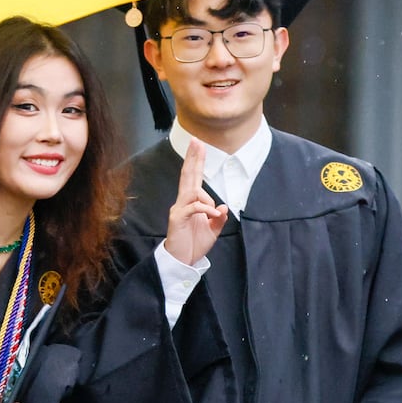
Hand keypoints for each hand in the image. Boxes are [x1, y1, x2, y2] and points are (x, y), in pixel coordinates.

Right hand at [163, 139, 227, 265]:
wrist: (183, 261)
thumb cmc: (194, 244)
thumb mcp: (213, 231)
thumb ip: (218, 218)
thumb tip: (223, 206)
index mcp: (191, 202)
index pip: (193, 177)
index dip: (196, 161)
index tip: (198, 145)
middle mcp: (183, 202)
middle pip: (187, 176)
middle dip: (193, 158)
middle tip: (195, 141)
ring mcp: (179, 209)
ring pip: (193, 192)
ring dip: (207, 199)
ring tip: (213, 213)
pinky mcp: (178, 218)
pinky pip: (193, 207)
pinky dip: (205, 209)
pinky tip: (213, 216)